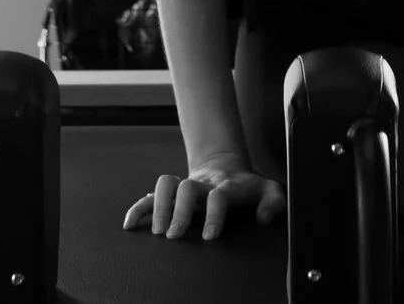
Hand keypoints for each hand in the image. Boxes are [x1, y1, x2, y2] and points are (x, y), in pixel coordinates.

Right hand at [124, 154, 284, 240]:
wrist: (225, 167)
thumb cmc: (247, 186)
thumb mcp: (268, 190)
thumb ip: (274, 202)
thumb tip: (263, 220)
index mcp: (224, 187)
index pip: (218, 197)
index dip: (214, 215)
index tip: (210, 238)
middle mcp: (201, 185)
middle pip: (185, 188)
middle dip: (179, 212)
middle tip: (175, 236)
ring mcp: (184, 187)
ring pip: (165, 185)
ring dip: (158, 207)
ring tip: (158, 232)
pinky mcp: (171, 194)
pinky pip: (150, 197)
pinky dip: (138, 208)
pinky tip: (130, 225)